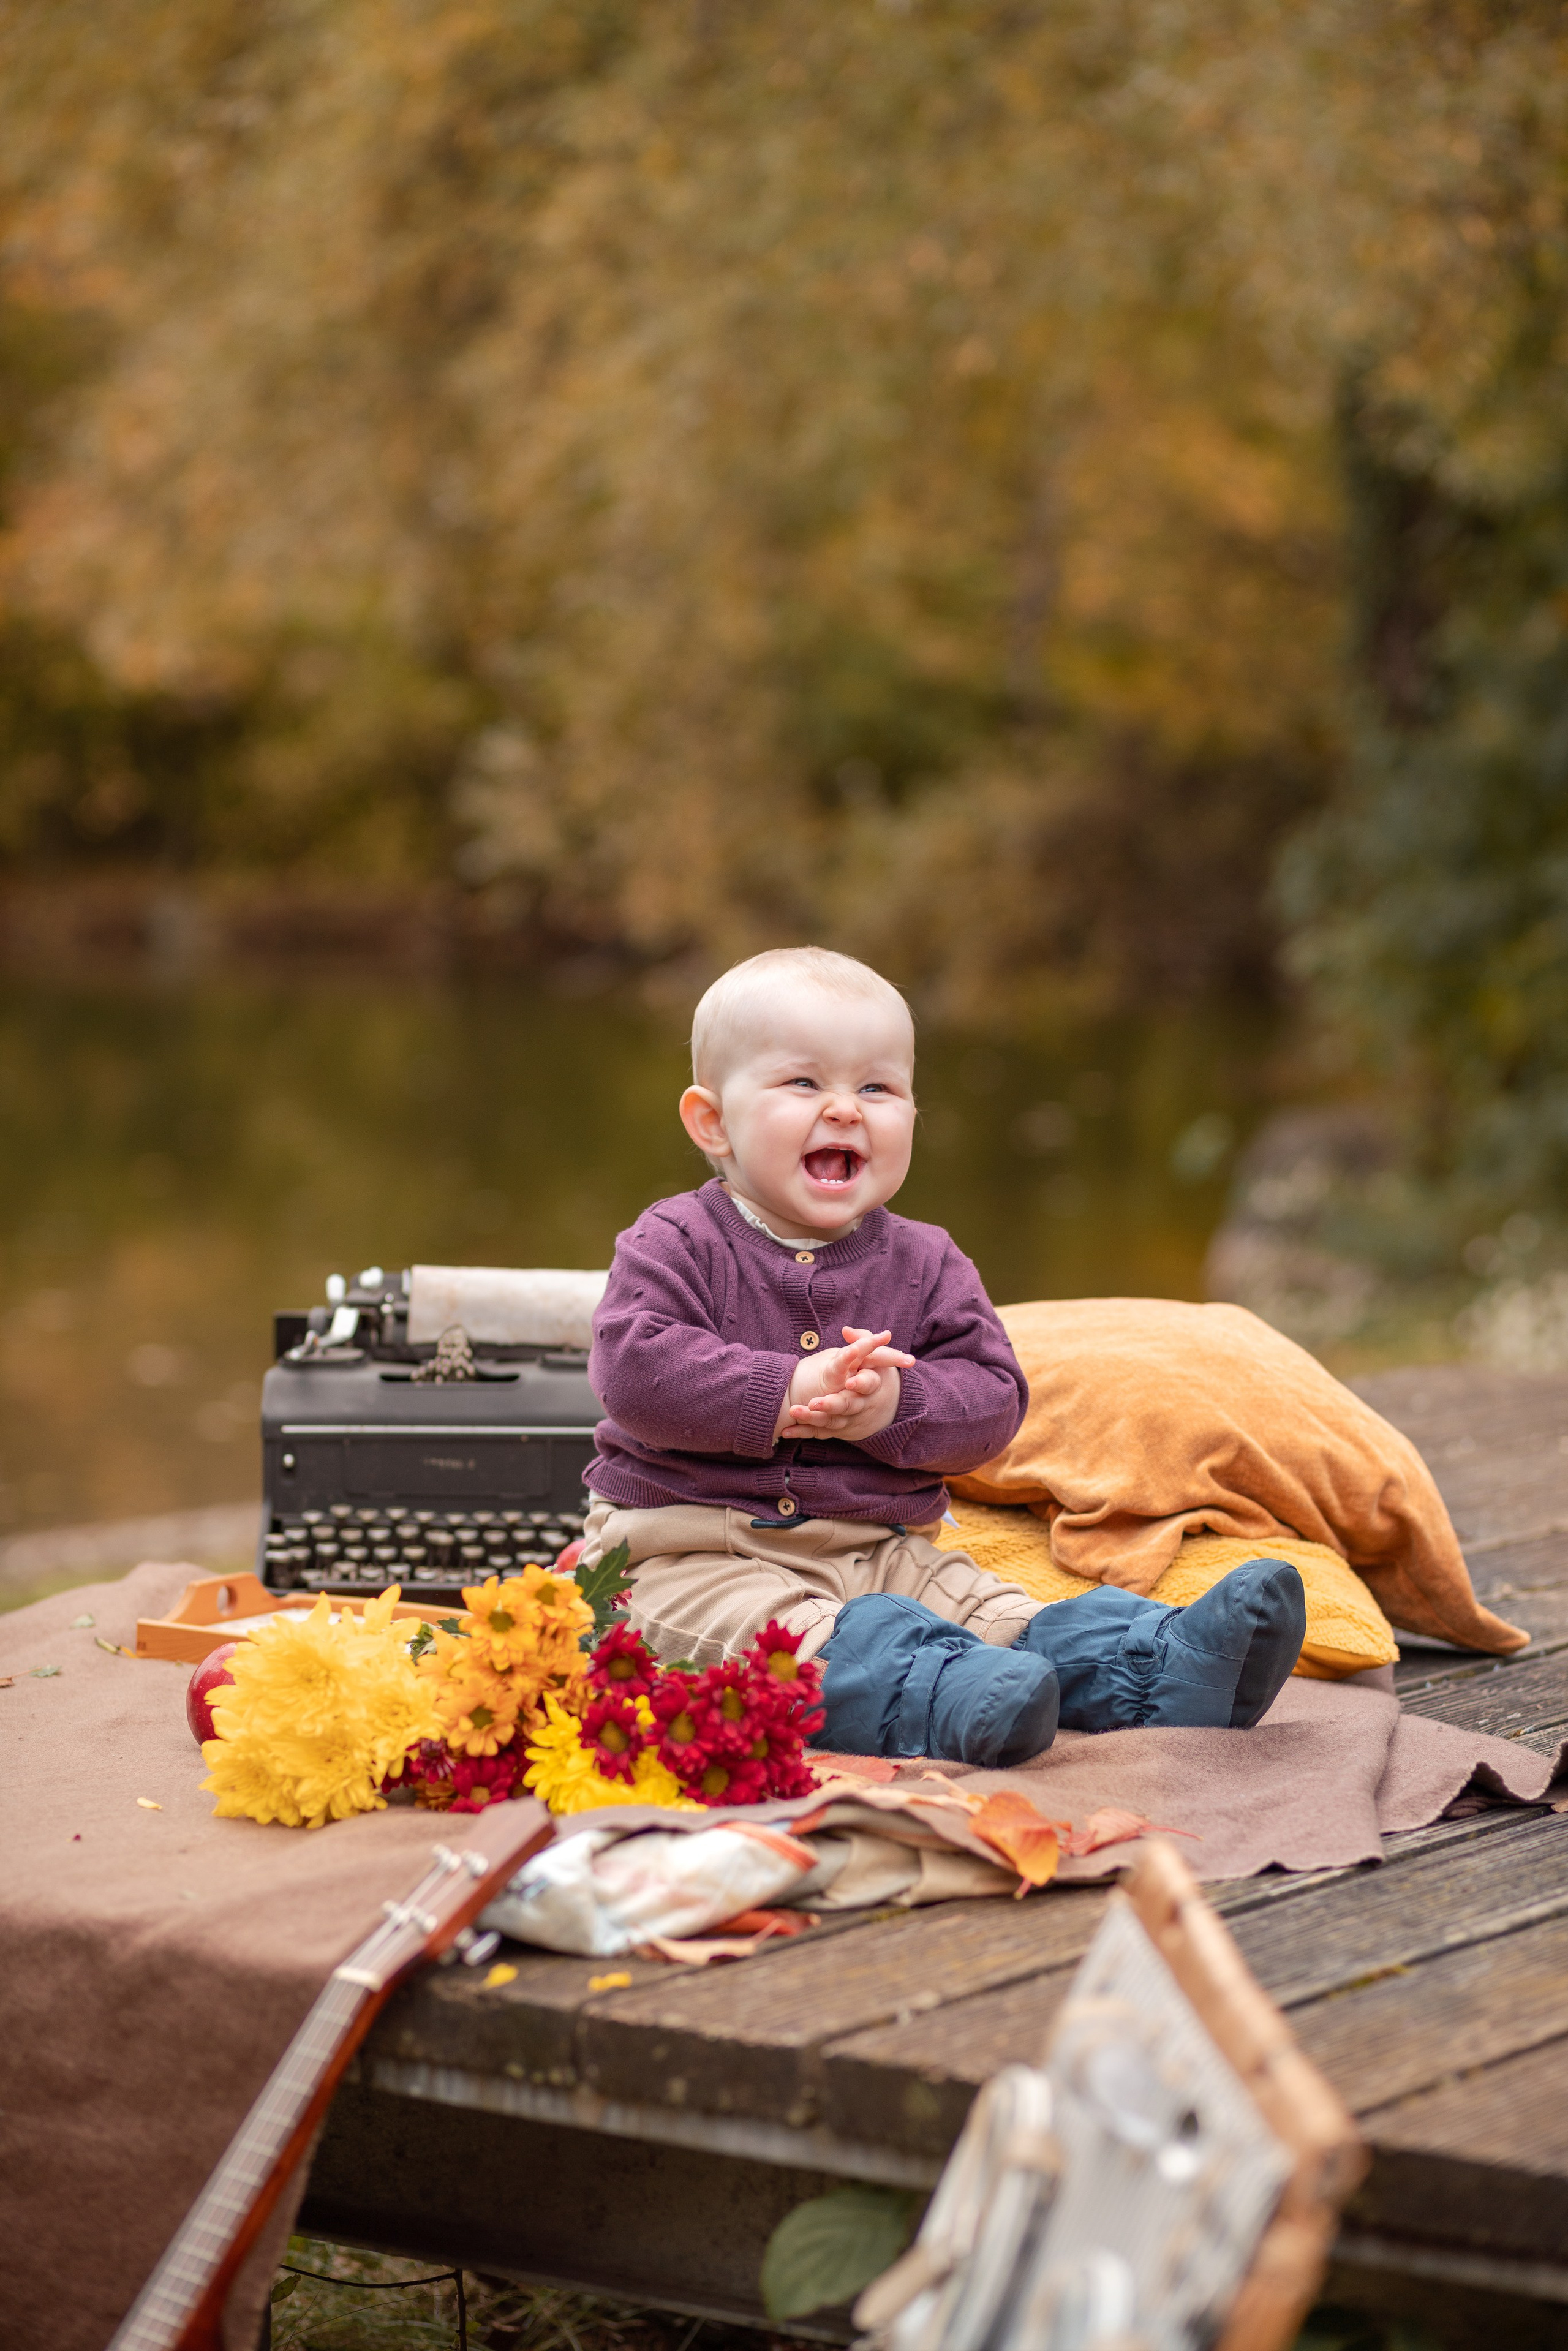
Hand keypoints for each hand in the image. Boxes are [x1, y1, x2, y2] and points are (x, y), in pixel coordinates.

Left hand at [775, 1325, 914, 1444]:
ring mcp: (847, 1418)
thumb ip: (862, 1340)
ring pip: (829, 1420)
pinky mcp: (834, 1428)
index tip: (850, 1383)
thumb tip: (846, 1330)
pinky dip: (801, 1432)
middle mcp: (859, 1403)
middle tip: (813, 1402)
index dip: (860, 1384)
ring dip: (810, 1418)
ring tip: (793, 1411)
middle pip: (846, 1405)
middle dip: (830, 1404)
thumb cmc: (875, 1373)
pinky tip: (785, 1431)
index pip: (868, 1384)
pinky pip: (817, 1432)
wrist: (881, 1406)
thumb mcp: (875, 1356)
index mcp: (871, 1384)